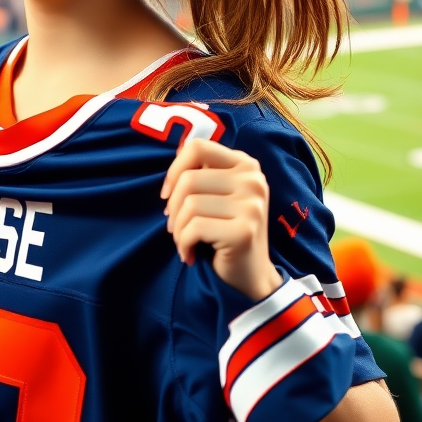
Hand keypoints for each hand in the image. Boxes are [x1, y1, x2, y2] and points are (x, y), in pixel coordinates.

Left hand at [161, 138, 281, 300]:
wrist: (250, 275)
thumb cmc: (225, 230)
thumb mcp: (218, 194)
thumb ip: (203, 171)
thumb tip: (179, 146)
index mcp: (245, 164)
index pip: (197, 147)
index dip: (174, 169)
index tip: (168, 194)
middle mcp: (253, 180)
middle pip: (188, 180)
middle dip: (173, 209)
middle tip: (176, 228)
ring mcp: (252, 205)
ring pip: (189, 205)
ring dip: (177, 230)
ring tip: (184, 242)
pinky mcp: (244, 230)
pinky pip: (194, 228)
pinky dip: (183, 244)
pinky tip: (189, 254)